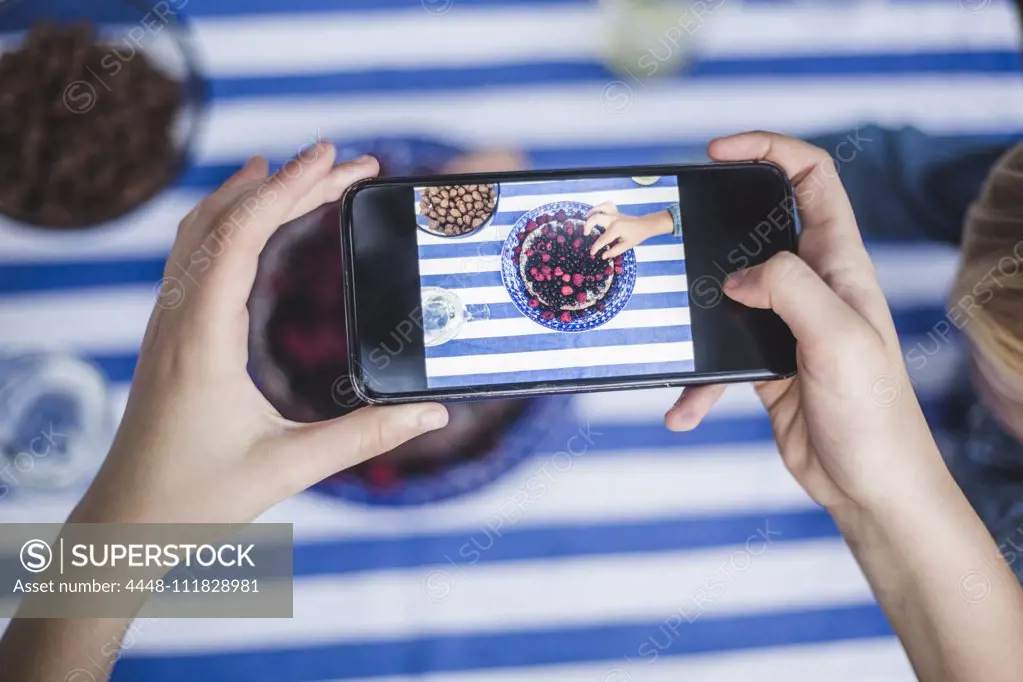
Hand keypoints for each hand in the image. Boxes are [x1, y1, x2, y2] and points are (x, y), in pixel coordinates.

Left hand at [73, 143, 448, 523]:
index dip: (288, 188)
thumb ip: (366, 436)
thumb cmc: (197, 496)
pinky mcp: (172, 332)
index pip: (242, 236)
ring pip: (203, 231)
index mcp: (202, 337)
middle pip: (227, 220)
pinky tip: (249, 220)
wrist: (127, 520)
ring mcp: (169, 321)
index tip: (333, 156)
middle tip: (349, 164)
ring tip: (298, 169)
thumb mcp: (290, 467)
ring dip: (253, 194)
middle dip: (289, 182)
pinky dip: (228, 220)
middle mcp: (178, 316)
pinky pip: (194, 254)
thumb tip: (433, 414)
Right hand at [583, 203, 672, 259]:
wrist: (645, 225)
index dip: (595, 247)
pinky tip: (596, 213)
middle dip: (588, 225)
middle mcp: (613, 219)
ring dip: (592, 212)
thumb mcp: (626, 246)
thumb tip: (603, 256)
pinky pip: (606, 206)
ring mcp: (614, 214)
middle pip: (596, 218)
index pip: (602, 239)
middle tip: (586, 233)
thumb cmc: (636, 236)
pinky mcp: (615, 212)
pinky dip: (599, 207)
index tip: (592, 252)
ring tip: (586, 219)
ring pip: (600, 208)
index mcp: (616, 229)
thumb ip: (614, 251)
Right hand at [664, 132, 944, 515]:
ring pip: (725, 294)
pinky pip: (715, 358)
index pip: (811, 179)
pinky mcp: (762, 365)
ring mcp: (783, 325)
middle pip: (756, 230)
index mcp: (839, 264)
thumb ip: (790, 289)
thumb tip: (739, 277)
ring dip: (693, 313)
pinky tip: (682, 409)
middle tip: (666, 231)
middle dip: (711, 227)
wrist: (870, 486)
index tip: (719, 152)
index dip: (769, 150)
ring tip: (662, 324)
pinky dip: (695, 382)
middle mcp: (811, 286)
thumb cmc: (875, 414)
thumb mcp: (839, 338)